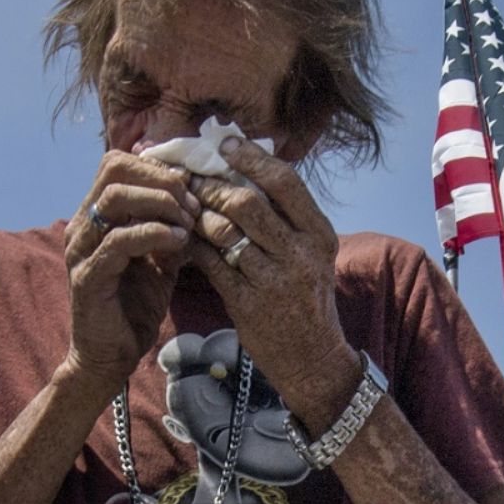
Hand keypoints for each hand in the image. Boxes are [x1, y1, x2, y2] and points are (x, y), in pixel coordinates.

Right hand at [63, 151, 200, 393]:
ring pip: (115, 198)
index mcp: (96, 214)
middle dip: (161, 179)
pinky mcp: (87, 276)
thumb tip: (196, 190)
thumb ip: (171, 223)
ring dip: (160, 202)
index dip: (158, 166)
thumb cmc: (136, 303)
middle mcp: (82, 224)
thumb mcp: (161, 256)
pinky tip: (178, 240)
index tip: (191, 185)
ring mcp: (80, 249)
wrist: (112, 355)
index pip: (118, 162)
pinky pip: (118, 240)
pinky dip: (153, 233)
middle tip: (192, 202)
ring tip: (188, 221)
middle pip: (115, 170)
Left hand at [187, 137, 353, 396]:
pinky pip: (210, 263)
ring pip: (223, 231)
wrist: (313, 358)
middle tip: (193, 179)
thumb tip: (250, 167)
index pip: (285, 182)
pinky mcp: (247, 304)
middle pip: (247, 203)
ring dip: (198, 214)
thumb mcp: (312, 253)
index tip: (226, 145)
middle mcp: (300, 255)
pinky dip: (193, 245)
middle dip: (213, 187)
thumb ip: (288, 217)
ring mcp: (273, 281)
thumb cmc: (307, 297)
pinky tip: (184, 238)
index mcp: (319, 234)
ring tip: (185, 206)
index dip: (251, 158)